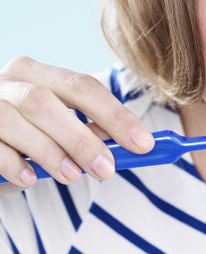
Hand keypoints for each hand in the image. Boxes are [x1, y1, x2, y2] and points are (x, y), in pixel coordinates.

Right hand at [0, 56, 154, 192]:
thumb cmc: (21, 139)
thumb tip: (128, 143)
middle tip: (107, 168)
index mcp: (36, 73)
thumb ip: (86, 132)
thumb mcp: (55, 132)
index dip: (115, 114)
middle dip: (82, 137)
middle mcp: (8, 81)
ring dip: (50, 151)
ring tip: (72, 176)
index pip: (82, 86)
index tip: (143, 143)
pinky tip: (30, 179)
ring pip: (18, 118)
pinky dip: (14, 163)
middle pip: (47, 100)